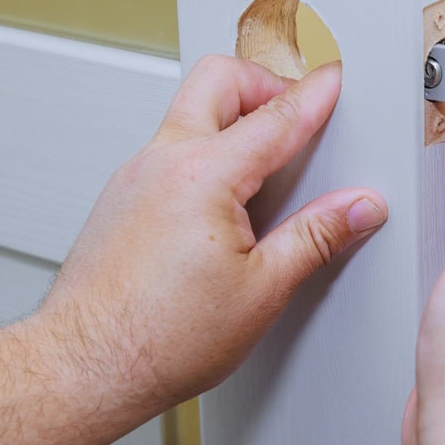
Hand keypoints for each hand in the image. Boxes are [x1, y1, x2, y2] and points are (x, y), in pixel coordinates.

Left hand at [28, 56, 386, 444]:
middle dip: (265, 83)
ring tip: (267, 163)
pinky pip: (171, 146)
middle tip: (294, 113)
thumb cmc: (159, 338)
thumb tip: (357, 208)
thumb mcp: (263, 289)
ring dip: (234, 116)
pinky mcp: (121, 195)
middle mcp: (163, 161)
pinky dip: (207, 149)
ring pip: (191, 109)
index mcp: (204, 176)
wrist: (86, 367)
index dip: (316, 94)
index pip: (277, 117)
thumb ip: (317, 237)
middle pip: (219, 78)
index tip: (334, 81)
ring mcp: (135, 174)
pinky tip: (226, 199)